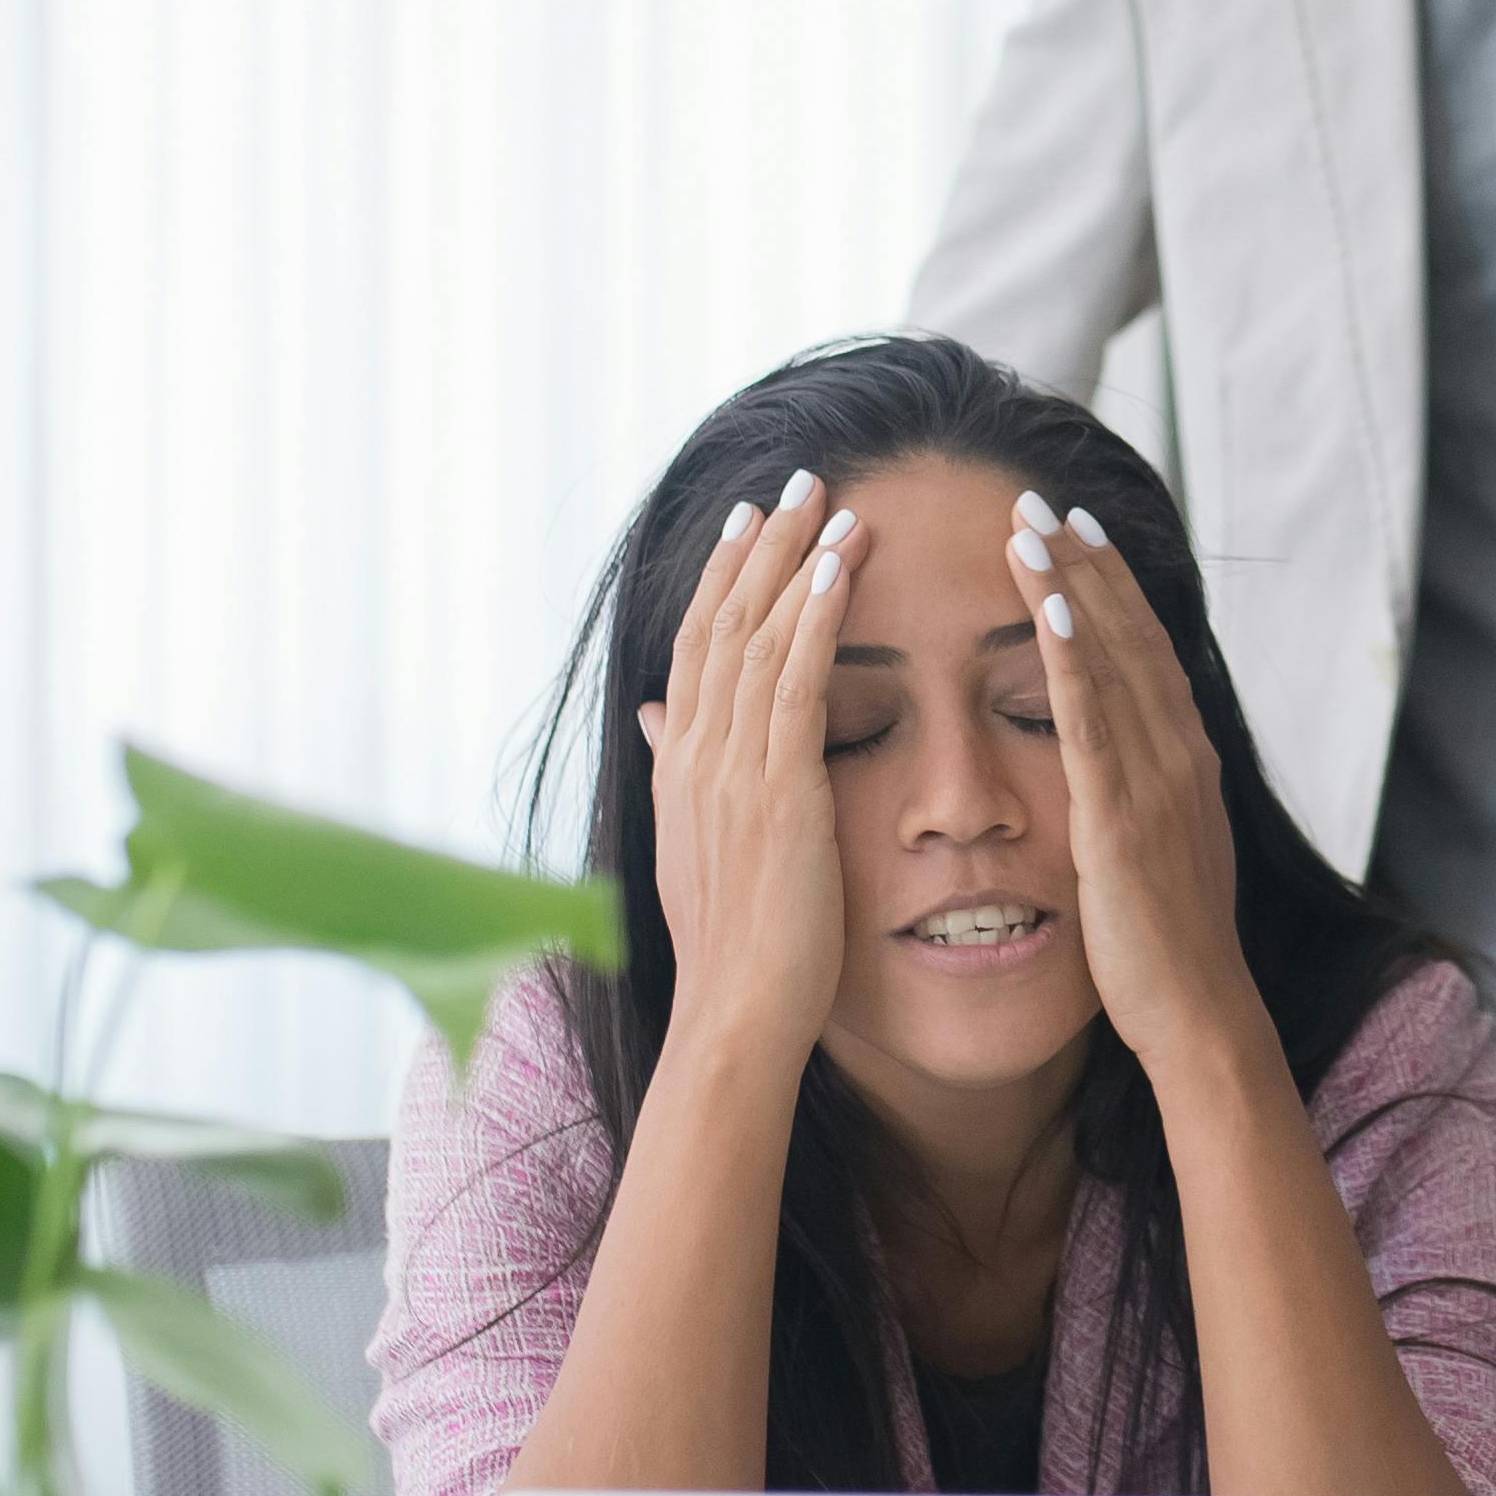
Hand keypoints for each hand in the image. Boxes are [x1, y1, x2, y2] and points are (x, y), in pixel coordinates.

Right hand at [632, 478, 859, 1069]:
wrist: (736, 1014)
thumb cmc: (737, 952)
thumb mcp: (697, 849)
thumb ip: (683, 773)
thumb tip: (657, 717)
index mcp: (681, 768)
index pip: (697, 649)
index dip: (723, 579)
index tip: (751, 522)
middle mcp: (695, 756)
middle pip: (722, 622)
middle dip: (761, 547)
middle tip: (797, 480)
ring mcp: (730, 769)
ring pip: (756, 638)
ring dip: (796, 561)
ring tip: (833, 500)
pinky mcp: (777, 790)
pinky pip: (795, 682)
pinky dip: (814, 617)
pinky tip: (839, 567)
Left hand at [1016, 494, 1268, 1088]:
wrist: (1199, 1016)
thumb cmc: (1168, 952)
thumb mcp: (1161, 857)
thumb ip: (1144, 803)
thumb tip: (1126, 777)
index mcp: (1188, 763)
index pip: (1146, 651)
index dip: (1111, 586)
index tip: (1077, 530)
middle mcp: (1180, 756)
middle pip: (1130, 635)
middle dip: (1086, 563)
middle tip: (1041, 497)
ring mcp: (1156, 782)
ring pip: (1109, 662)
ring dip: (1068, 588)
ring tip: (1026, 525)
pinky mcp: (1120, 817)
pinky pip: (1090, 721)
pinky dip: (1067, 657)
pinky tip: (1040, 608)